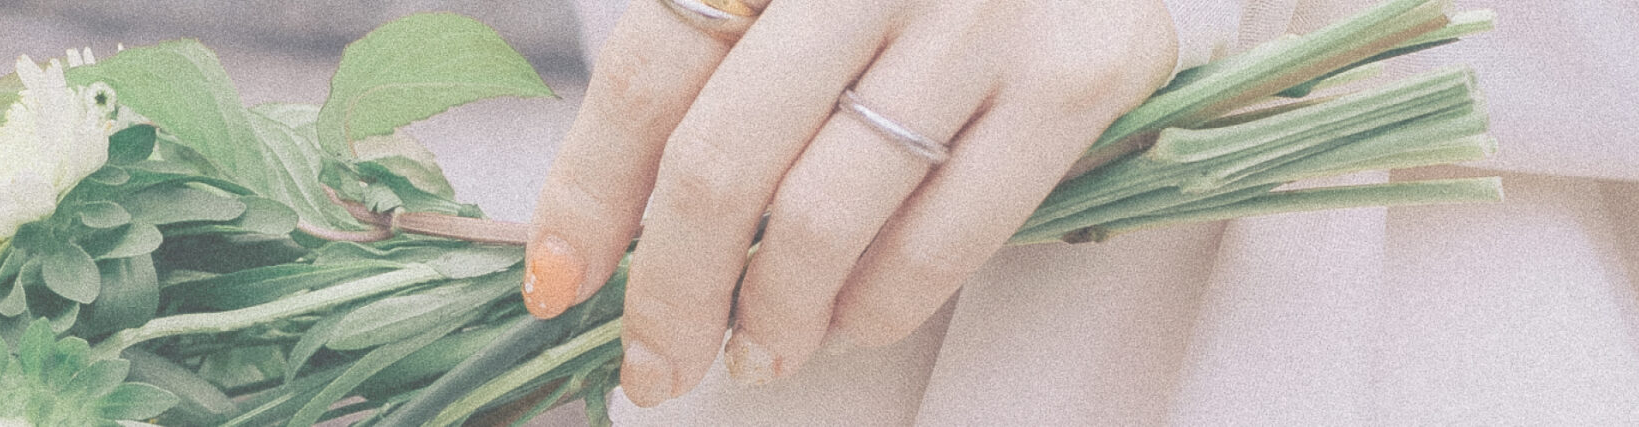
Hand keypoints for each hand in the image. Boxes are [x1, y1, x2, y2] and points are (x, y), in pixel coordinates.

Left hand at [521, 0, 1176, 405]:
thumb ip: (705, 63)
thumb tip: (599, 230)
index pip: (648, 74)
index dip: (588, 193)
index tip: (561, 280)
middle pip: (723, 162)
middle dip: (672, 291)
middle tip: (656, 360)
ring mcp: (980, 16)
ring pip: (825, 217)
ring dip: (772, 318)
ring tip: (754, 352)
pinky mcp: (1077, 75)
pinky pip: (944, 239)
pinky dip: (876, 310)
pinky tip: (841, 325)